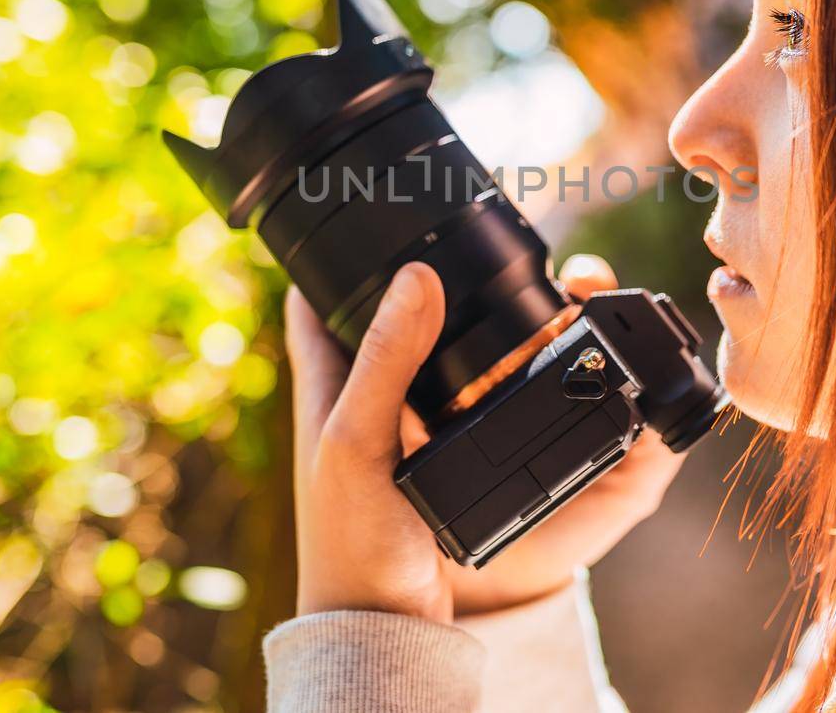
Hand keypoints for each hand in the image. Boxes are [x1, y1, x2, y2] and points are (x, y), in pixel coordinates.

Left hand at [284, 255, 686, 621]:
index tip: (370, 208)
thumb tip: (419, 274)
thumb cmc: (353, 543)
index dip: (334, 247)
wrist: (386, 626)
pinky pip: (463, 395)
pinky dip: (489, 371)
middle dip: (418, 272)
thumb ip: (385, 359)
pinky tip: (522, 363)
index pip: (313, 291)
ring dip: (464, 319)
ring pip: (430, 350)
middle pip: (380, 311)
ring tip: (511, 281)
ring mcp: (396, 427)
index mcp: (322, 381)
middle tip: (462, 231)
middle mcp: (357, 396)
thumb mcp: (359, 441)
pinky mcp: (434, 457)